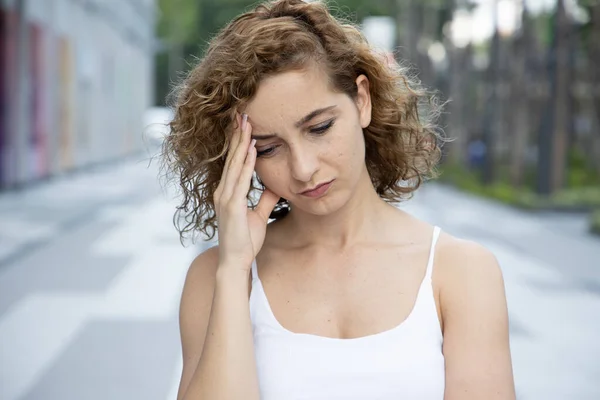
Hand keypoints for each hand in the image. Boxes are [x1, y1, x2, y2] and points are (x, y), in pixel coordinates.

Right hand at [213, 113, 279, 271]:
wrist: (235, 261)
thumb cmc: (245, 240)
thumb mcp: (258, 215)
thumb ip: (265, 199)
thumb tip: (275, 185)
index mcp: (227, 193)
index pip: (233, 163)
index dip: (238, 143)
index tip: (244, 126)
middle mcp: (223, 192)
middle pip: (231, 158)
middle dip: (237, 136)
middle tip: (242, 114)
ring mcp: (225, 198)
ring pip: (235, 165)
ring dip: (242, 143)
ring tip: (247, 124)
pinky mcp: (231, 206)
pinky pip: (240, 180)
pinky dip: (246, 164)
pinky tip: (253, 149)